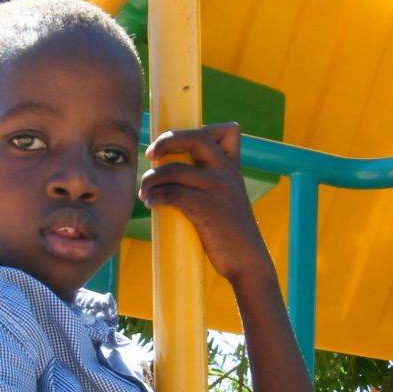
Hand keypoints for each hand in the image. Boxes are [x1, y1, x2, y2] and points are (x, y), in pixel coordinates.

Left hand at [139, 123, 270, 283]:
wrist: (248, 261)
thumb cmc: (232, 234)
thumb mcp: (231, 200)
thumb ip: (214, 184)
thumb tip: (176, 178)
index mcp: (233, 168)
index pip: (227, 130)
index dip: (201, 129)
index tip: (175, 145)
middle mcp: (227, 173)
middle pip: (195, 138)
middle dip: (167, 141)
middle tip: (150, 155)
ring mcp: (218, 189)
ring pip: (175, 170)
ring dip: (152, 179)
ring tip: (144, 193)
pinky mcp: (207, 209)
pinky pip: (173, 193)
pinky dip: (156, 196)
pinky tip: (150, 203)